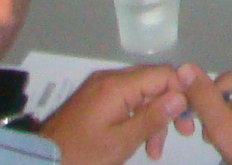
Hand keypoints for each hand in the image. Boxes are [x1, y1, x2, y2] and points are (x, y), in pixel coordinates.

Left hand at [40, 66, 193, 164]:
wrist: (42, 161)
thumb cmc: (83, 154)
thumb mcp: (121, 142)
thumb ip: (153, 118)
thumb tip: (181, 96)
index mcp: (117, 85)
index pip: (163, 74)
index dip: (182, 92)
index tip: (189, 119)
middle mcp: (109, 78)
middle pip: (153, 81)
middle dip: (168, 107)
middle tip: (180, 134)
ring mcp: (99, 87)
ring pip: (140, 92)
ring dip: (152, 117)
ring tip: (153, 150)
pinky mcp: (93, 98)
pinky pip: (124, 99)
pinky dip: (136, 116)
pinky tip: (137, 138)